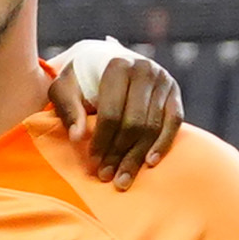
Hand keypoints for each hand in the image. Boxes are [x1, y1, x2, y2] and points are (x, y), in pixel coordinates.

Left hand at [46, 36, 184, 188]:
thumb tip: (78, 137)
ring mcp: (163, 79)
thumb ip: (68, 109)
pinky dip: (163, 143)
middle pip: (134, 122)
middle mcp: (144, 69)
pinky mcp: (174, 91)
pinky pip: (174, 121)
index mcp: (117, 65)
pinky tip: (149, 162)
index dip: (101, 140)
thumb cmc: (80, 80)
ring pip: (153, 126)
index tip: (92, 162)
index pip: (111, 112)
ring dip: (137, 156)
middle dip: (119, 153)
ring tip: (123, 179)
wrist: (105, 60)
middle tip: (107, 176)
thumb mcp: (64, 89)